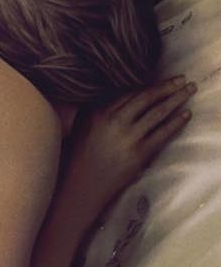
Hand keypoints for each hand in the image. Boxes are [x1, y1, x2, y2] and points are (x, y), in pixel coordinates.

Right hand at [58, 74, 194, 213]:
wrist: (80, 187)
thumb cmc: (77, 159)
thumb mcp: (78, 129)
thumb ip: (93, 112)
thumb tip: (111, 98)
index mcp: (97, 113)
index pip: (129, 94)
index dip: (148, 86)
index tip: (161, 80)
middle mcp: (113, 122)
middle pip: (145, 98)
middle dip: (166, 87)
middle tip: (182, 79)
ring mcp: (127, 138)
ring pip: (157, 113)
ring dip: (176, 99)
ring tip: (189, 90)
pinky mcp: (138, 154)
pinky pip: (162, 133)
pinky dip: (176, 122)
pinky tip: (185, 114)